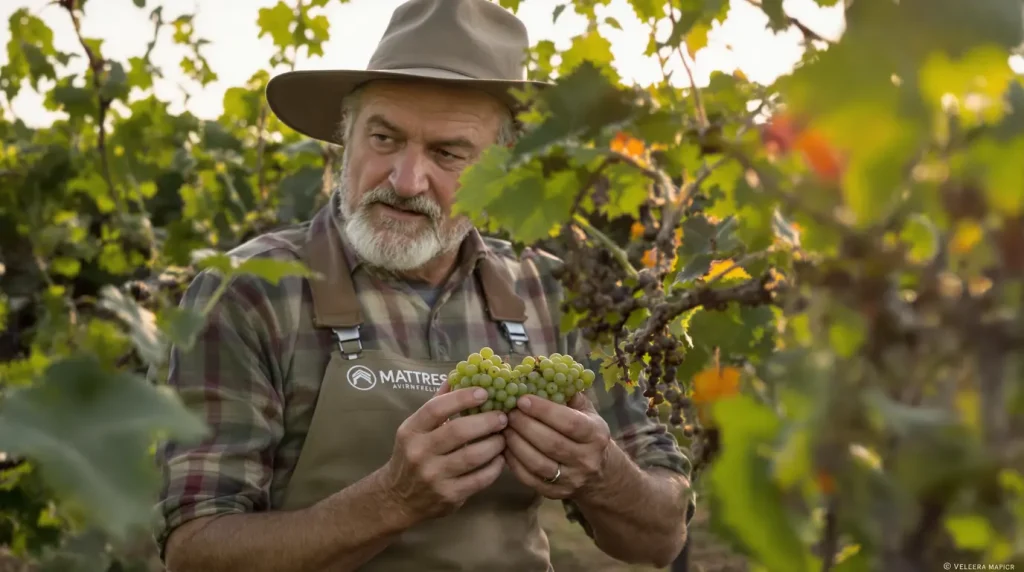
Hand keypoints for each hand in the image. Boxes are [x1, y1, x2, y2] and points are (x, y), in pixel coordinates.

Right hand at [382, 383, 507, 522]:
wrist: (398, 499)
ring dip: (494, 444)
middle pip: (458, 431)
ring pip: (472, 456)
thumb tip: (457, 376)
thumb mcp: (416, 429)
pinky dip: (494, 468)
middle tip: (502, 417)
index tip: (484, 392)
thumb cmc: (412, 456)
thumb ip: (436, 405)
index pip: (436, 408)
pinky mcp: (449, 496)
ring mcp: (434, 476)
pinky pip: (479, 479)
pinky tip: (500, 459)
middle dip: (486, 421)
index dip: (462, 398)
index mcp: (411, 431)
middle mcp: (419, 453)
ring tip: (503, 437)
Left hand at [502, 392, 611, 499]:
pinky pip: (529, 479)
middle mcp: (586, 459)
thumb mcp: (586, 411)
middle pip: (551, 443)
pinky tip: (505, 447)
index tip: (522, 399)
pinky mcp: (554, 494)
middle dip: (525, 426)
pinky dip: (513, 463)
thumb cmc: (587, 433)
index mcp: (595, 435)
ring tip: (504, 428)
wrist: (600, 474)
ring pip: (538, 463)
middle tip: (508, 413)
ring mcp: (570, 479)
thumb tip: (540, 372)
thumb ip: (568, 393)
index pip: (569, 423)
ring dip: (516, 444)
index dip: (544, 411)